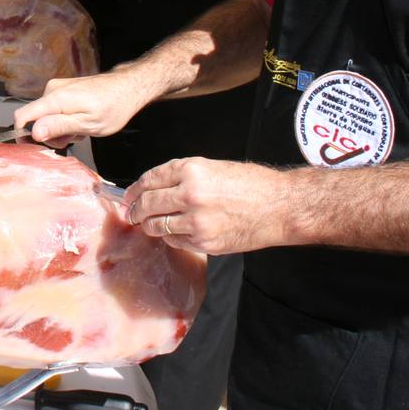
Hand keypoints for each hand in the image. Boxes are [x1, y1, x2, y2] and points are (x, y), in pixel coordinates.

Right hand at [13, 66, 158, 147]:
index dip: (25, 134)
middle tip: (73, 138)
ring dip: (60, 128)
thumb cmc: (113, 107)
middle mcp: (52, 90)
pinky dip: (65, 119)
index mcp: (56, 99)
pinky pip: (54, 110)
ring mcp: (57, 88)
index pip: (22, 116)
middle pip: (35, 119)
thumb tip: (35, 132)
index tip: (40, 145)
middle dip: (51, 134)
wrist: (128, 87)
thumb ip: (59, 126)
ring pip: (46, 116)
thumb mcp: (88, 124)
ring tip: (81, 129)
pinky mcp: (62, 90)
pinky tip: (81, 121)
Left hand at [124, 158, 292, 254]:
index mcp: (190, 170)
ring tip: (150, 224)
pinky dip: (170, 237)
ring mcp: (197, 221)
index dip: (134, 190)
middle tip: (132, 213)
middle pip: (148, 205)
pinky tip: (174, 232)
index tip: (128, 196)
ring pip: (158, 226)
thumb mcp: (212, 167)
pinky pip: (175, 241)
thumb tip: (154, 188)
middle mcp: (190, 194)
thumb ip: (181, 176)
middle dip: (136, 210)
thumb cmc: (250, 184)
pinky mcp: (205, 242)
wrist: (279, 206)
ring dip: (150, 226)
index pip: (149, 180)